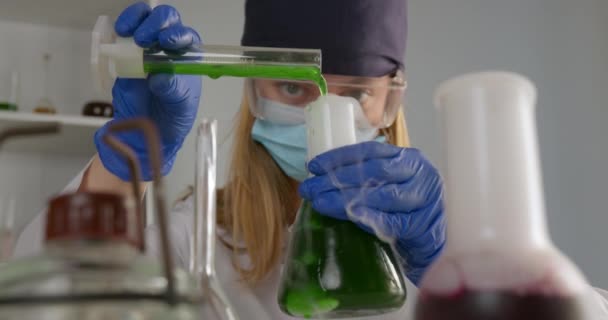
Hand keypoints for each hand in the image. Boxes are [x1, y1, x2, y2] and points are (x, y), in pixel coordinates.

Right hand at [94, 2, 201, 180]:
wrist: (147, 131)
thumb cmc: (173, 117)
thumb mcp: (180, 108)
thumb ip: (174, 91)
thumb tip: (162, 77)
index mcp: (188, 59)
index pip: (188, 37)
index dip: (178, 35)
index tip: (167, 42)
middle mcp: (169, 49)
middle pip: (168, 21)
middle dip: (156, 23)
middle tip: (143, 39)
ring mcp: (147, 48)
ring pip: (145, 19)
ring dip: (137, 19)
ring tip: (126, 32)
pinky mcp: (126, 52)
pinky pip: (124, 33)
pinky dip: (121, 27)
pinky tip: (118, 33)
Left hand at [299, 141, 445, 284]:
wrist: (430, 242)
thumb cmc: (404, 209)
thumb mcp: (390, 184)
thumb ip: (366, 176)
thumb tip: (321, 176)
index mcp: (409, 158)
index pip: (370, 152)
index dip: (339, 157)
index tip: (314, 166)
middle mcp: (420, 174)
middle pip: (374, 173)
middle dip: (338, 179)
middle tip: (310, 188)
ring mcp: (424, 200)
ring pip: (382, 196)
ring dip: (346, 200)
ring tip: (320, 202)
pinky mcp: (421, 225)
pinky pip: (391, 222)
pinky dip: (369, 218)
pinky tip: (349, 216)